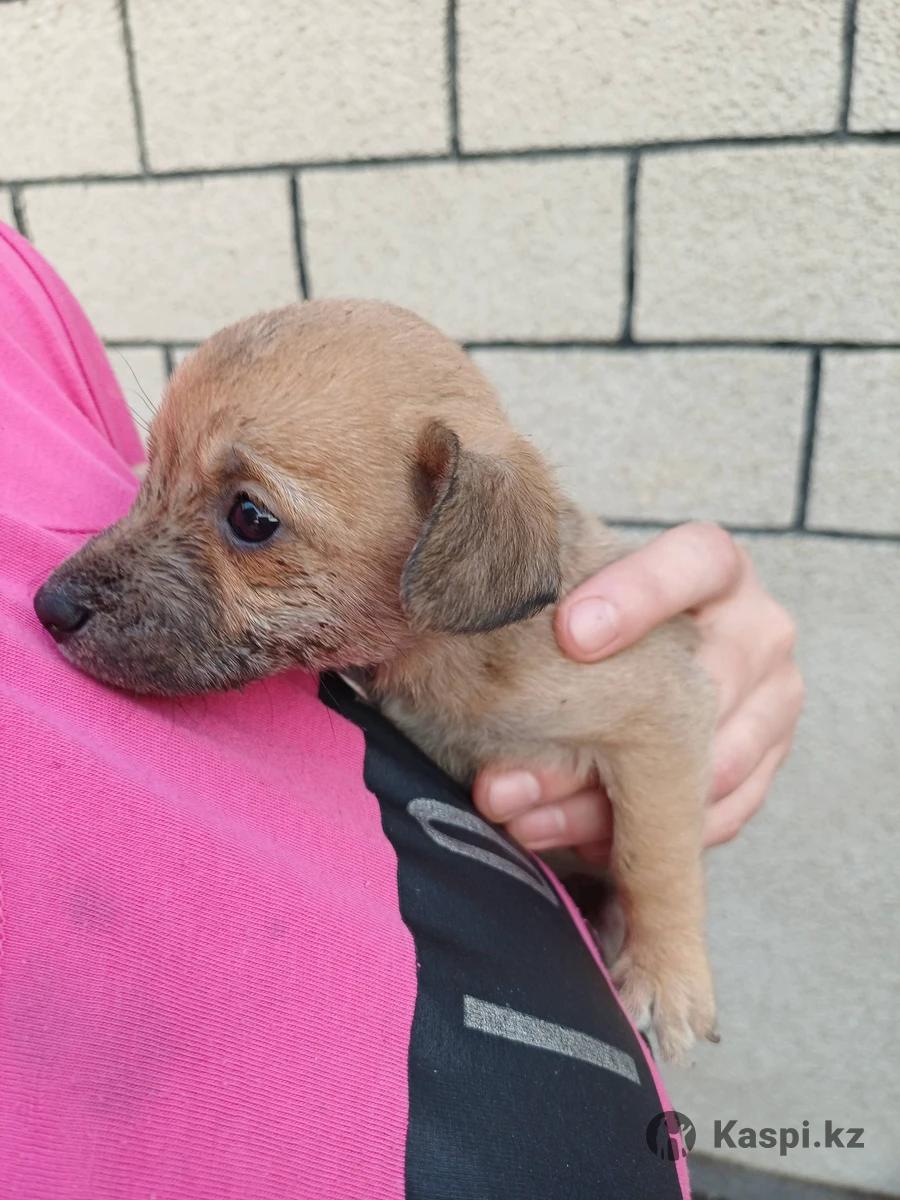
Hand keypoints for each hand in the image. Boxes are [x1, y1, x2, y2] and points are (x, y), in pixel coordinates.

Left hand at [473, 522, 803, 859]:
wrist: (655, 645)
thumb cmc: (595, 617)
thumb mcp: (577, 604)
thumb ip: (545, 636)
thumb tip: (497, 752)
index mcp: (718, 566)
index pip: (696, 562)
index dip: (638, 595)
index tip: (569, 633)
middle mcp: (759, 626)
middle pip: (696, 690)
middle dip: (590, 748)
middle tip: (508, 783)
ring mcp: (775, 696)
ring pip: (708, 768)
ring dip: (608, 811)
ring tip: (528, 821)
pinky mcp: (770, 760)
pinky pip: (722, 813)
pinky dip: (650, 840)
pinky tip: (581, 843)